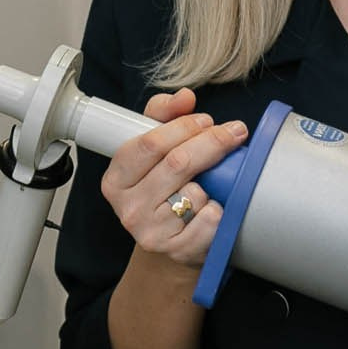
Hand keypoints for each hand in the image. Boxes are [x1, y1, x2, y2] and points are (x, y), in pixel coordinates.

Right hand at [100, 89, 249, 272]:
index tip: (206, 121)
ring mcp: (151, 233)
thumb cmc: (163, 190)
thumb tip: (184, 97)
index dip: (183, 127)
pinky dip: (220, 210)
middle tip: (231, 134)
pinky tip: (215, 206)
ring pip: (195, 193)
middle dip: (211, 142)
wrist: (171, 244)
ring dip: (213, 183)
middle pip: (177, 164)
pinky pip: (211, 221)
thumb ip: (163, 116)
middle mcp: (128, 208)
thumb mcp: (154, 150)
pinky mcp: (177, 251)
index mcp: (115, 179)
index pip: (149, 144)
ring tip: (211, 183)